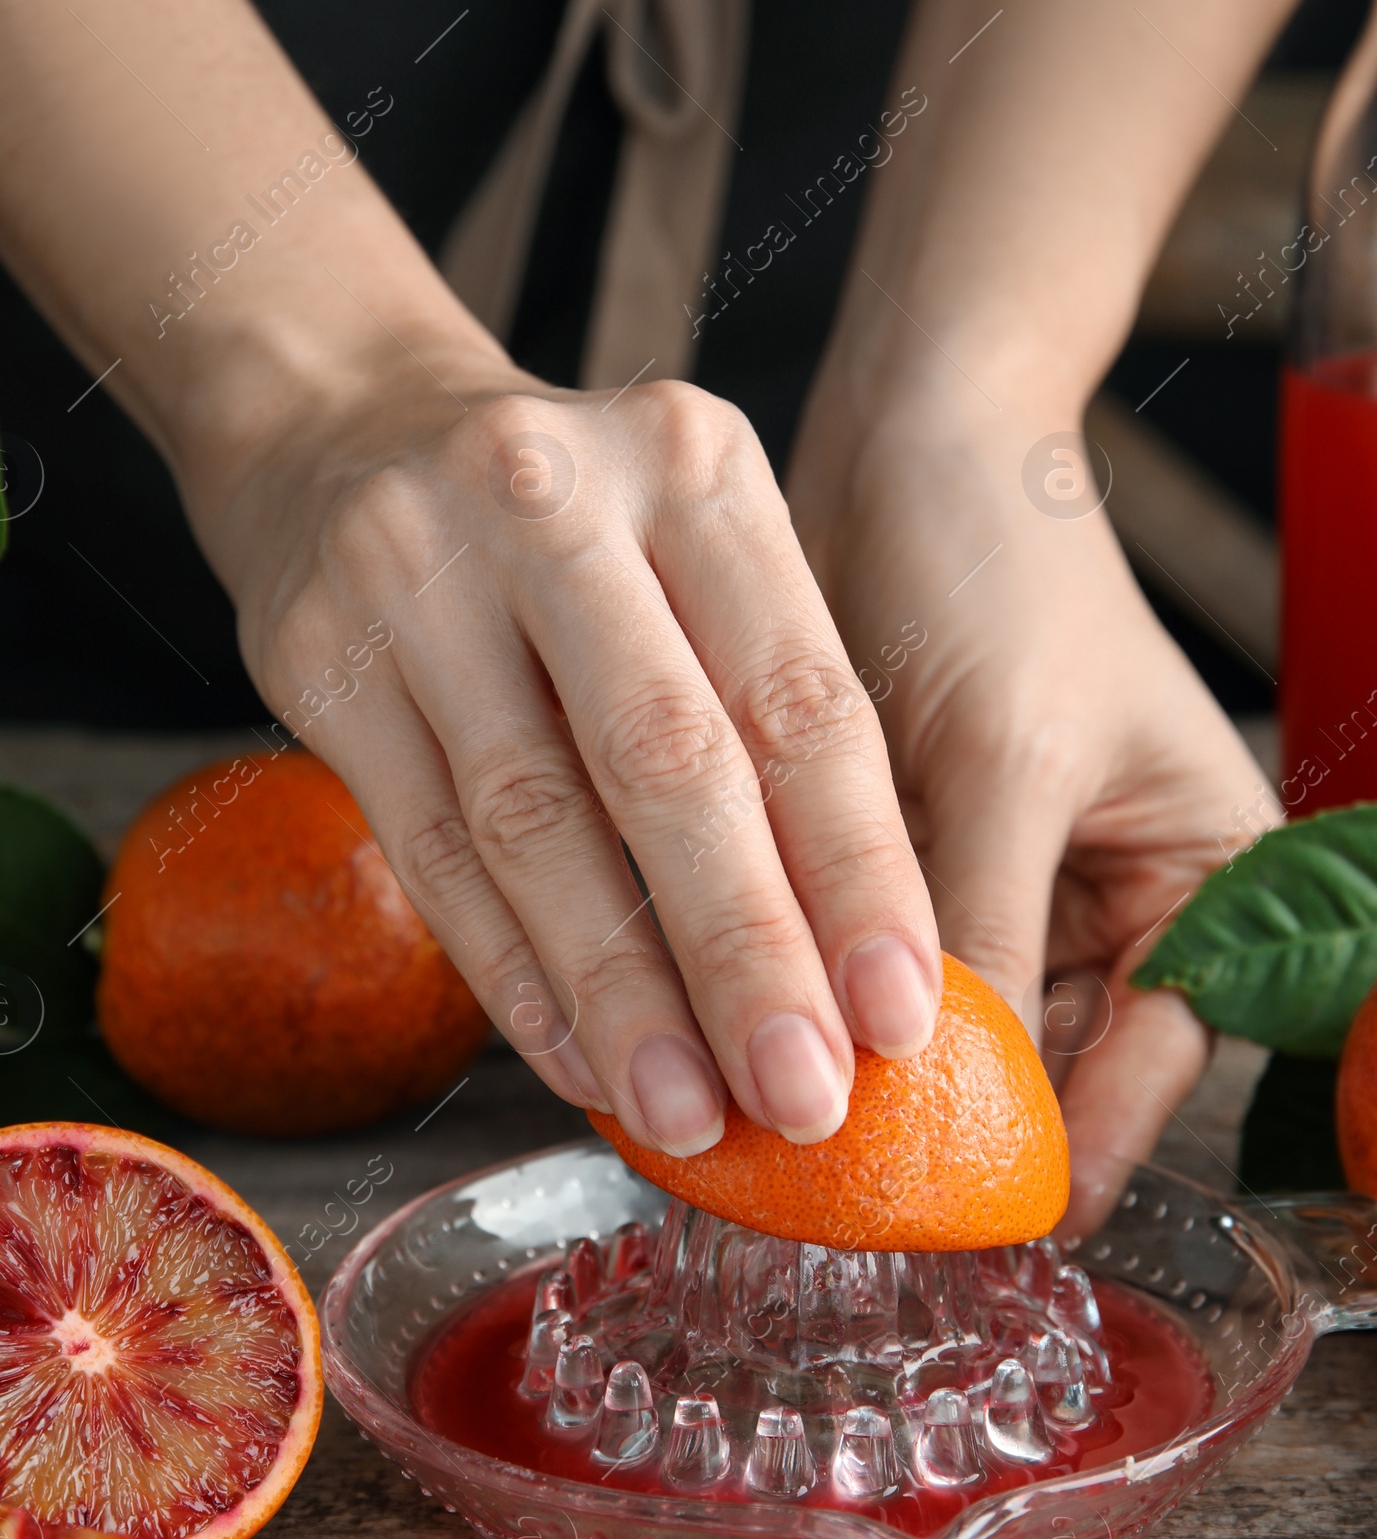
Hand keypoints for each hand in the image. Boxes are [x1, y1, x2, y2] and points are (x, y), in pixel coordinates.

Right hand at [204, 352, 943, 1155]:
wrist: (345, 425)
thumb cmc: (575, 526)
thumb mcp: (694, 547)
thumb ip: (768, 708)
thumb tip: (859, 958)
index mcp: (691, 463)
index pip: (796, 697)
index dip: (856, 870)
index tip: (901, 1015)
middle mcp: (553, 499)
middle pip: (667, 762)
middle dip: (746, 951)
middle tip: (806, 1096)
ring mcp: (416, 569)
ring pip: (533, 823)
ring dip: (620, 992)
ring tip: (688, 1114)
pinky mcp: (313, 653)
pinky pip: (426, 850)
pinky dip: (510, 973)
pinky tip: (578, 1062)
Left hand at [789, 365, 1275, 1231]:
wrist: (918, 435)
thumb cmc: (1004, 563)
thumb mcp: (1005, 757)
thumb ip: (979, 934)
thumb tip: (935, 1112)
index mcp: (1210, 881)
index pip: (1153, 1061)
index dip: (1061, 1145)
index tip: (962, 1220)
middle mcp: (1121, 899)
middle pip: (1048, 1062)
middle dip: (950, 1119)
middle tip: (842, 1194)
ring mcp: (1013, 883)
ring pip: (950, 1023)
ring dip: (872, 1061)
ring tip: (779, 1129)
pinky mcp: (916, 858)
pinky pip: (877, 959)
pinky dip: (825, 991)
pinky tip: (750, 1031)